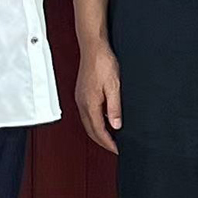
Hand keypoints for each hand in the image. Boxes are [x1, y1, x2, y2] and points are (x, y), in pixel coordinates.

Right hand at [75, 38, 121, 153]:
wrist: (93, 47)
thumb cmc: (103, 62)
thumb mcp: (114, 86)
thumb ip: (114, 107)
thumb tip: (116, 125)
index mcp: (90, 104)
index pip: (99, 130)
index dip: (108, 142)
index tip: (116, 149)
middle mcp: (82, 103)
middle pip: (91, 130)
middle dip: (102, 141)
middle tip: (113, 147)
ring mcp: (81, 98)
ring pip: (88, 122)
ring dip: (98, 132)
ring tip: (110, 137)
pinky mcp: (82, 93)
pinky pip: (88, 113)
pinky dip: (95, 121)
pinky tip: (104, 119)